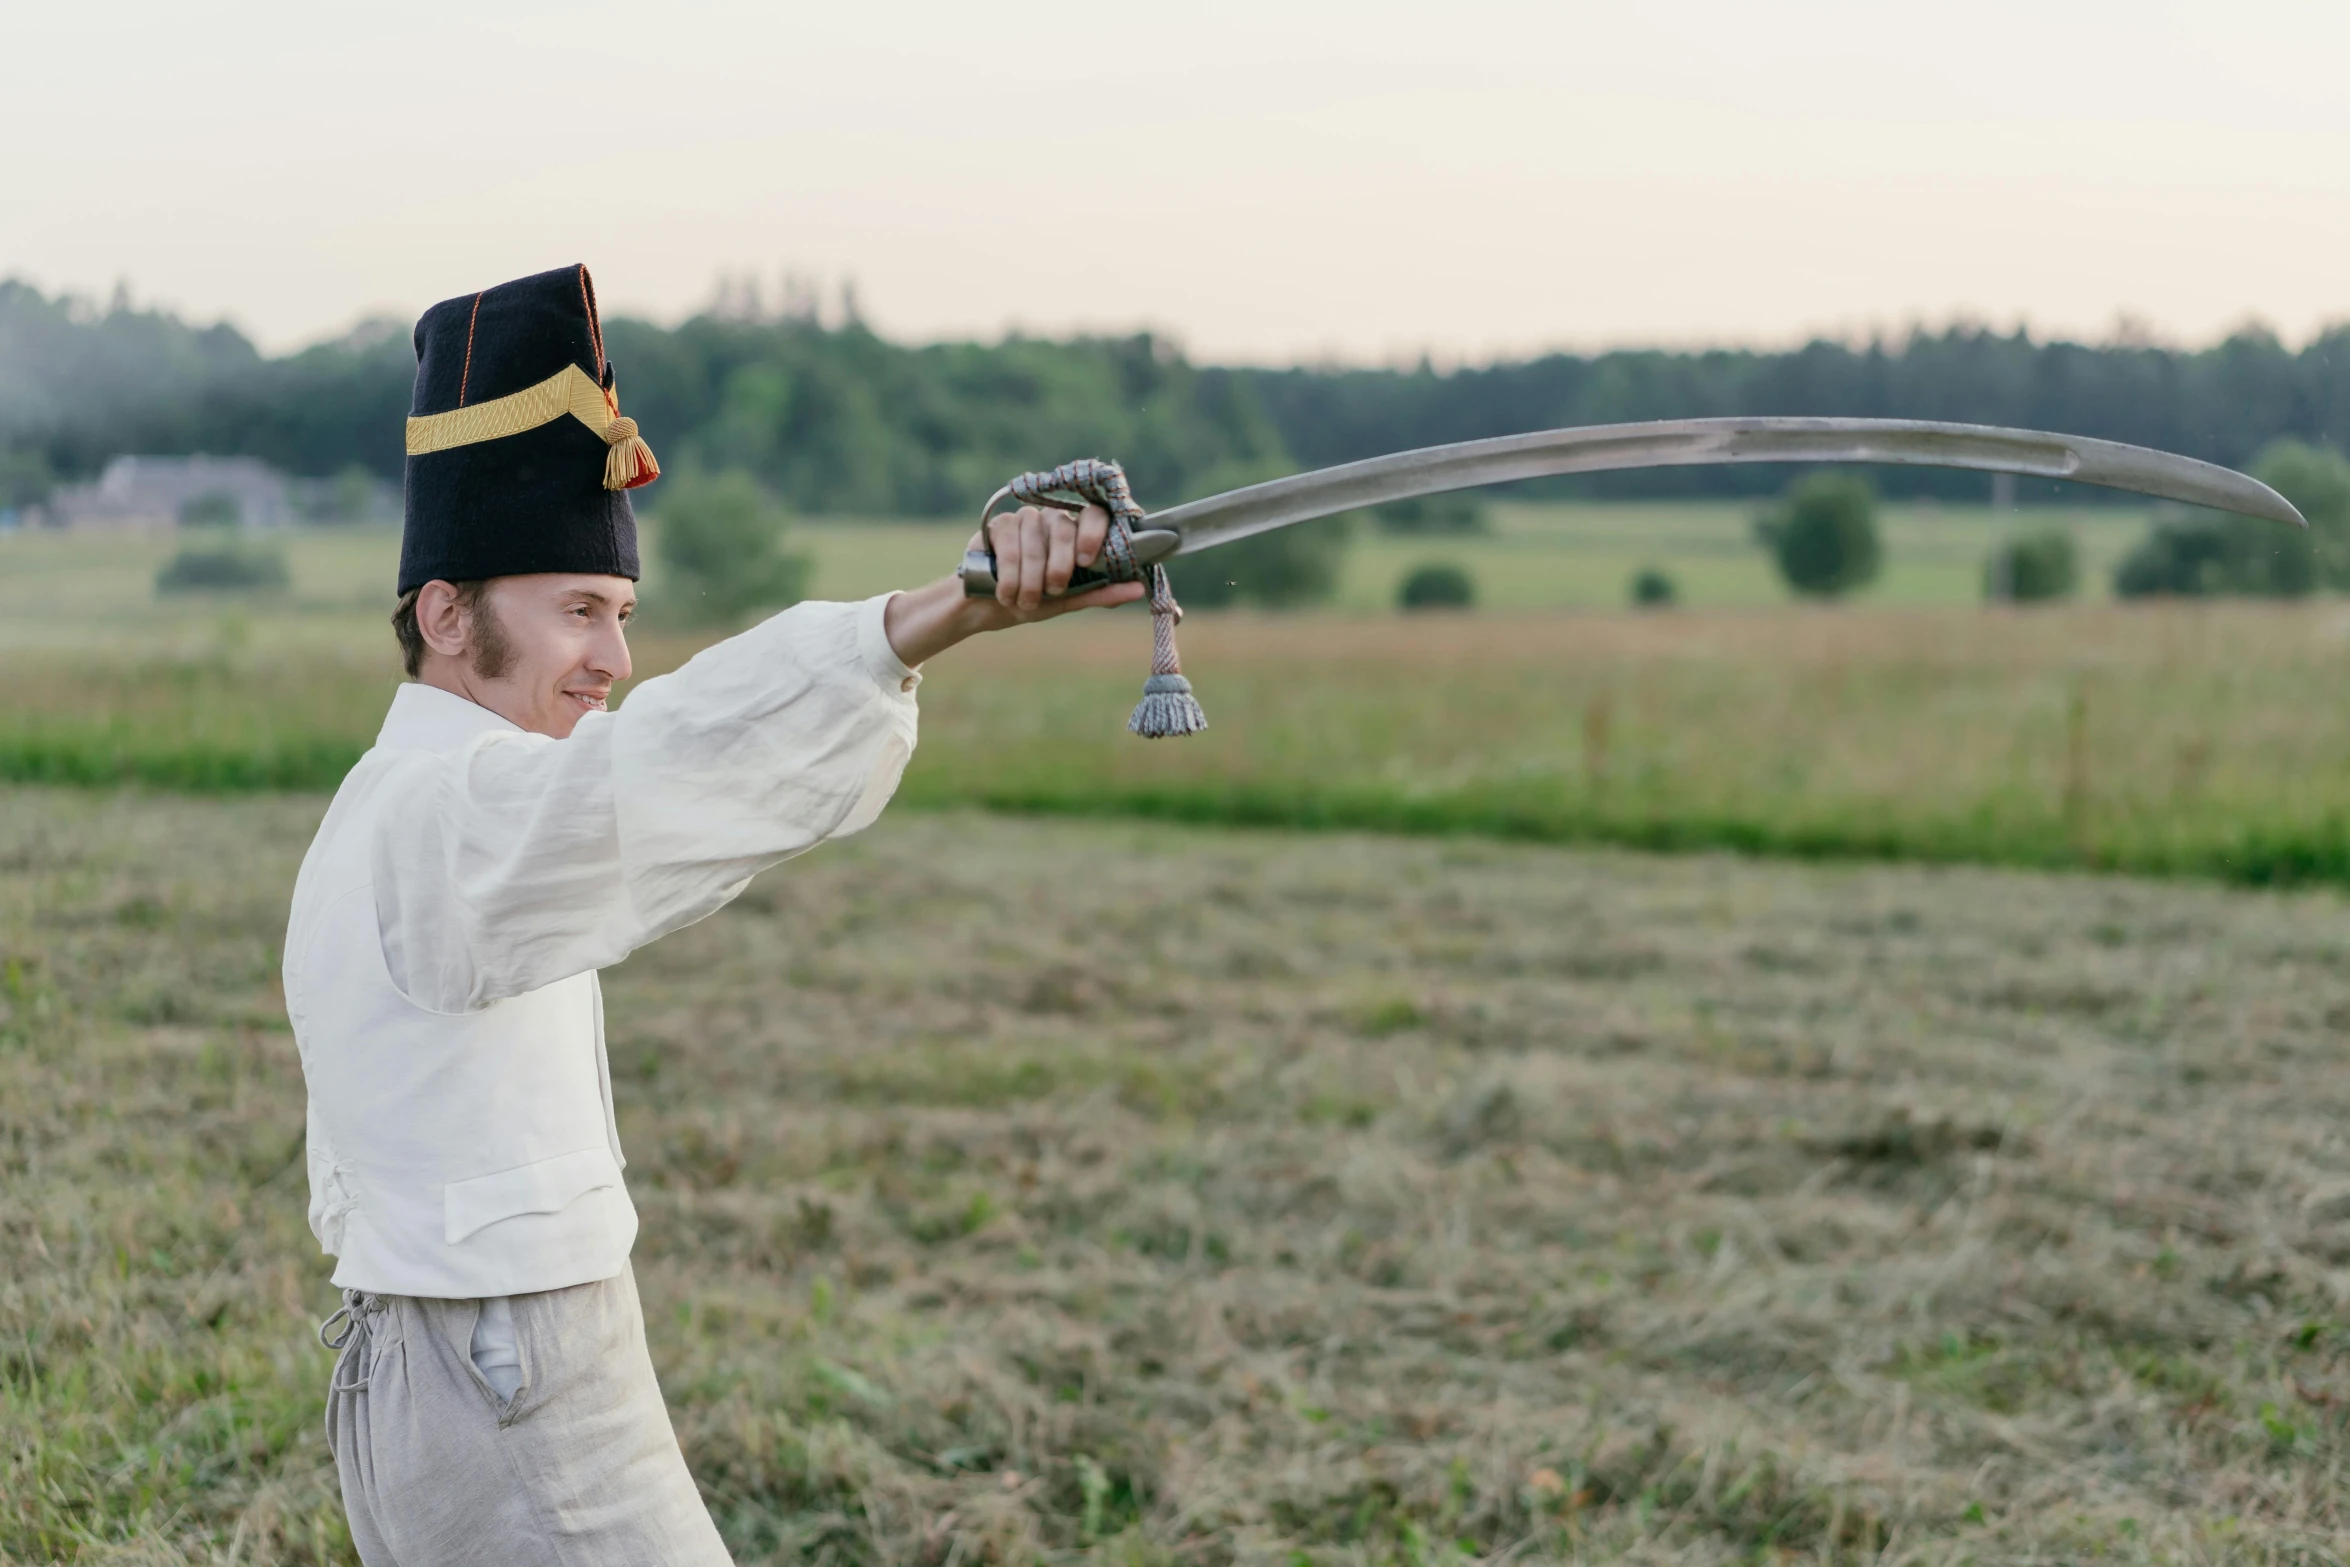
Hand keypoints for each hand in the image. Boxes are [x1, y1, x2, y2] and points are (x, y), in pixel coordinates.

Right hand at [974, 502, 1146, 620]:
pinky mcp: (1000, 524)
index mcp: (1076, 533)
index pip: (1094, 515)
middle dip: (1058, 567)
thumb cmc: (1032, 601)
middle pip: (1064, 529)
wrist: (987, 608)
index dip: (1093, 533)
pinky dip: (1010, 576)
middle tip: (1052, 591)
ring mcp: (1025, 519)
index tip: (1085, 561)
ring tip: (1024, 601)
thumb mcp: (1069, 601)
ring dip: (1030, 581)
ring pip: (1035, 544)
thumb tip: (1139, 589)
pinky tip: (1006, 593)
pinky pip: (1011, 547)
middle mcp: (1053, 520)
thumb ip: (1101, 593)